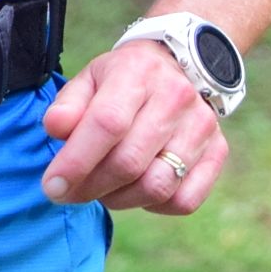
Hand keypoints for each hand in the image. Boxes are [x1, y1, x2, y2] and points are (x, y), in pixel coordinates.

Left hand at [39, 37, 225, 213]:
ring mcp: (201, 125)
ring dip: (120, 199)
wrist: (179, 65)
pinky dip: (155, 206)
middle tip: (69, 193)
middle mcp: (175, 97)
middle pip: (129, 161)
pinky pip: (185, 200)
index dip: (76, 161)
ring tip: (103, 188)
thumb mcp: (90, 79)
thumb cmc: (123, 79)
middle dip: (91, 187)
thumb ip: (68, 105)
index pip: (107, 123)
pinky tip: (137, 189)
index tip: (52, 186)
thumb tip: (55, 129)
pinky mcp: (218, 151)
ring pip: (157, 186)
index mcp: (137, 72)